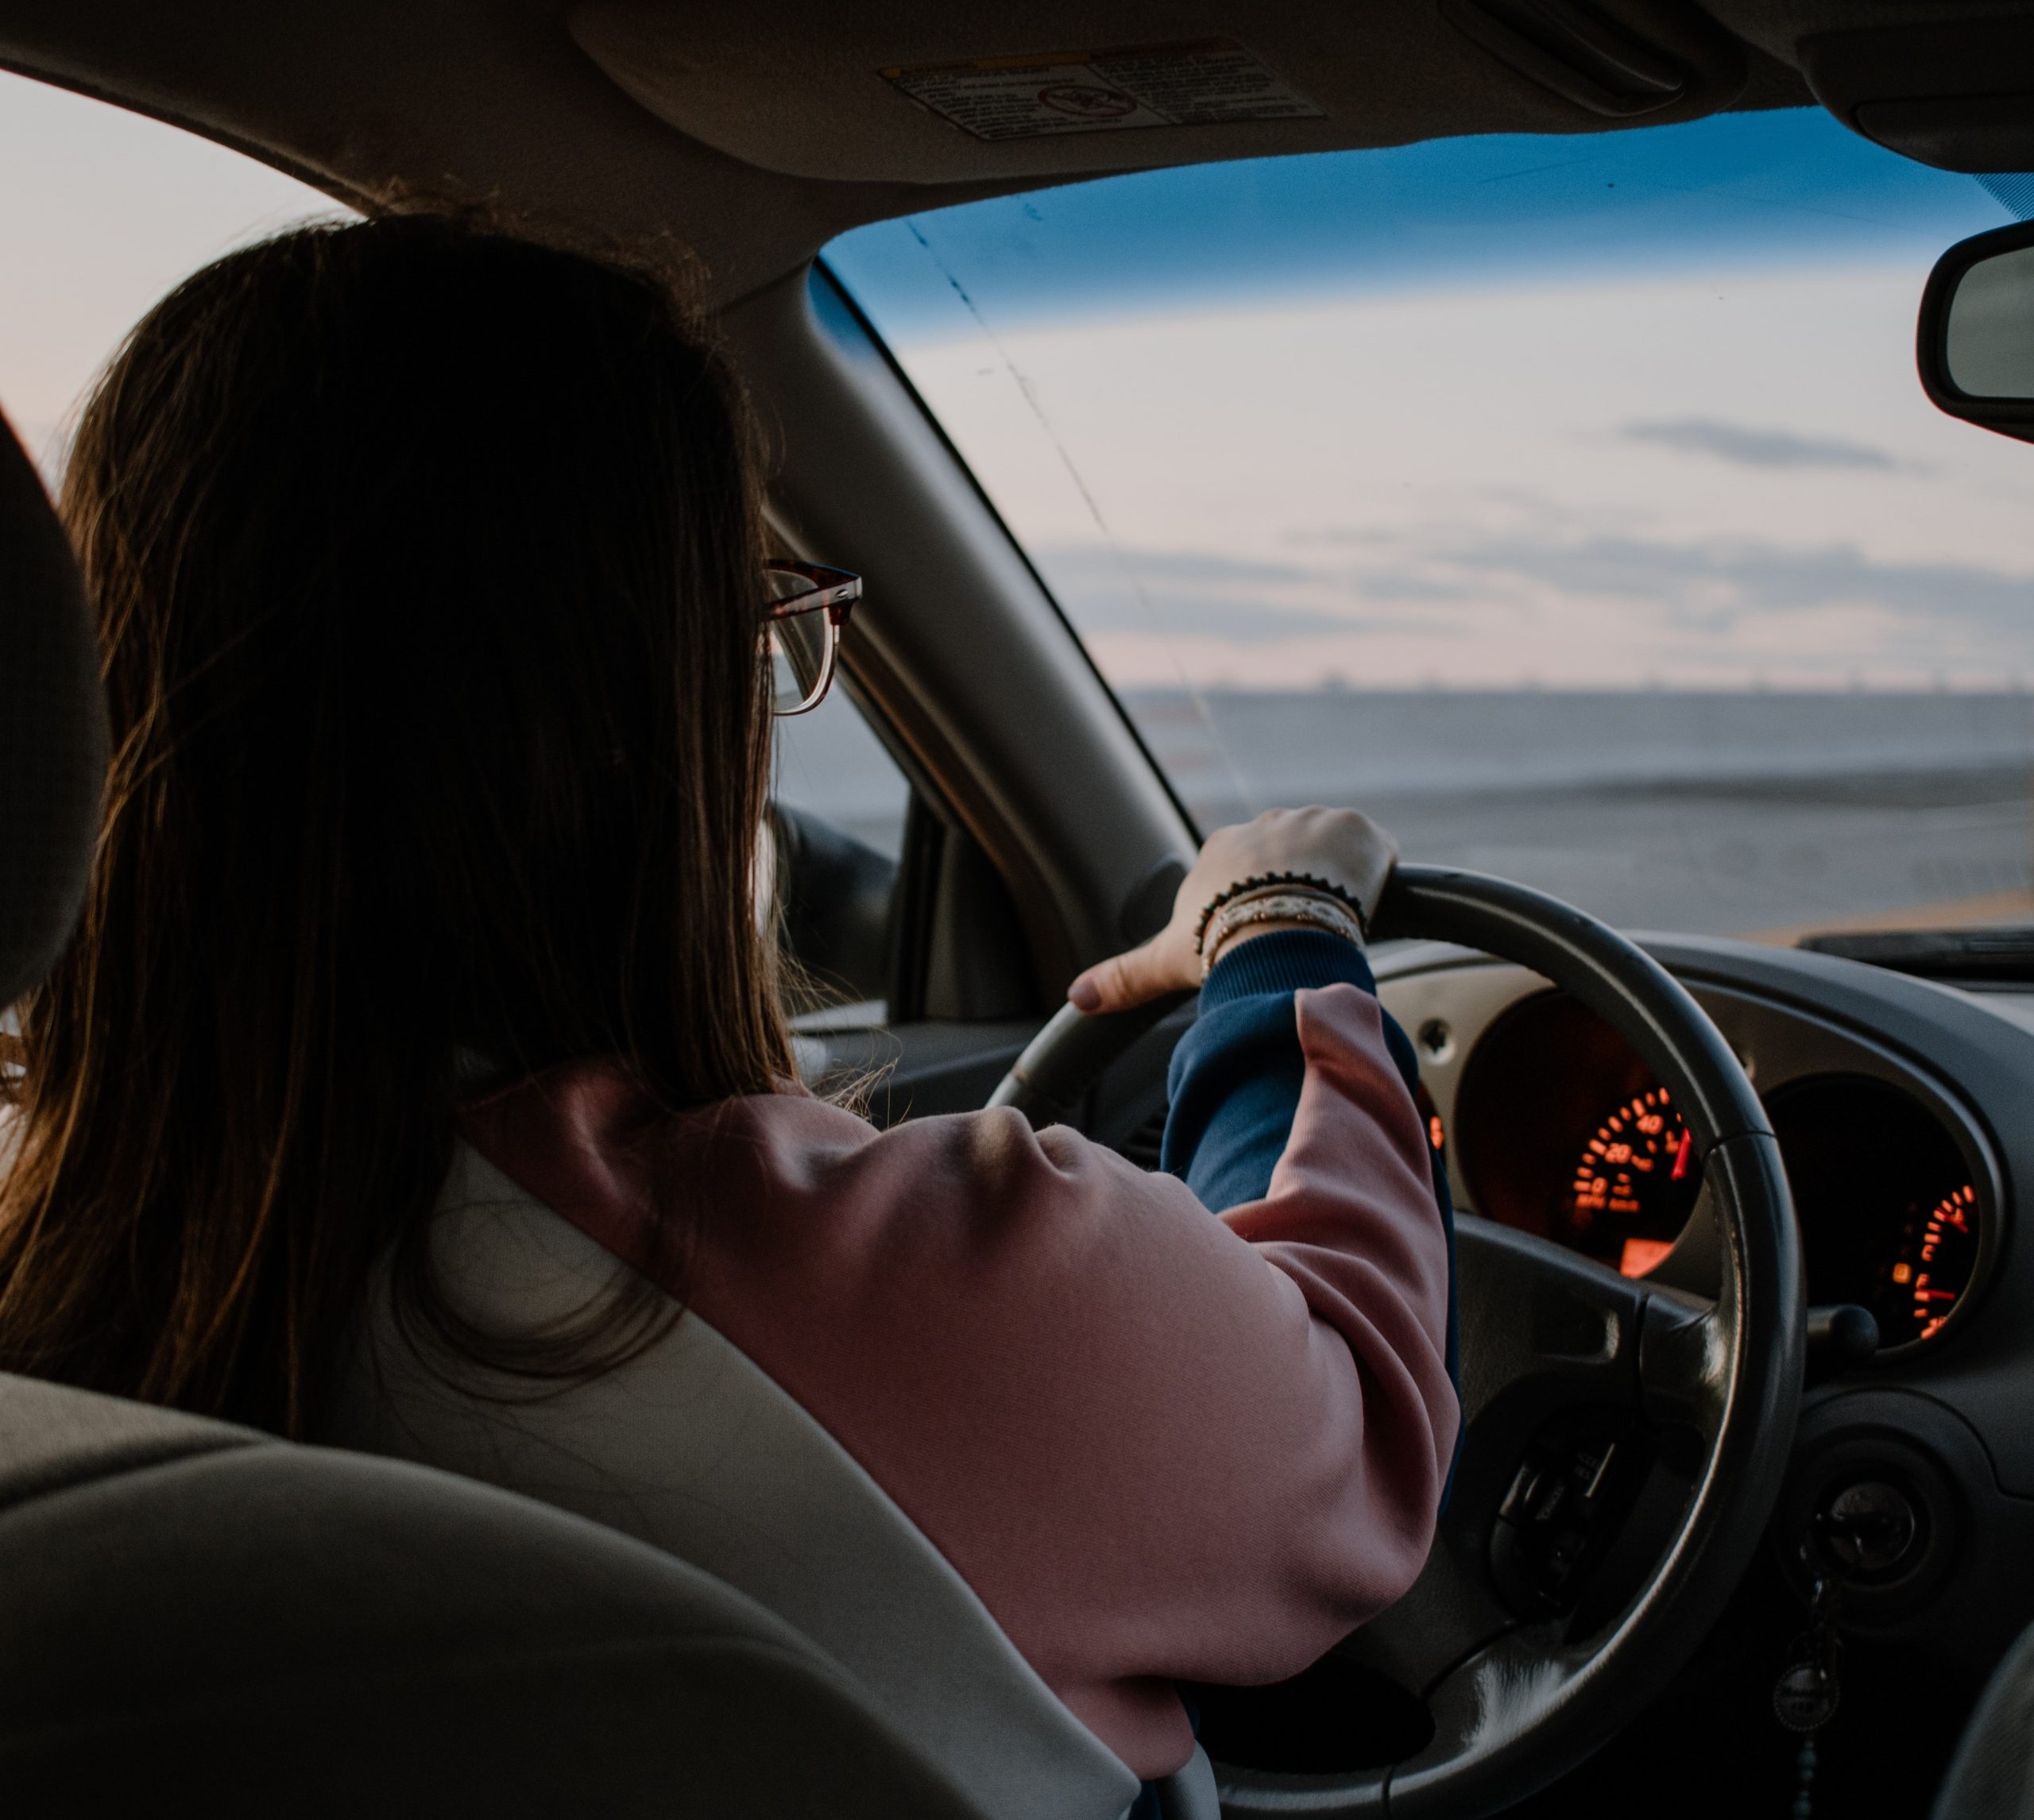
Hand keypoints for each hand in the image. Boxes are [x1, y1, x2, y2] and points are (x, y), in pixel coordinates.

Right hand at [1067, 807, 1397, 1014]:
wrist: (1280, 930)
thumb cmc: (1220, 945)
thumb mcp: (1165, 963)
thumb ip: (1123, 978)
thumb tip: (1075, 997)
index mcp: (1221, 851)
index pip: (1246, 875)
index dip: (1257, 906)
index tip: (1262, 934)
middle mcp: (1265, 825)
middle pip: (1291, 859)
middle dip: (1298, 892)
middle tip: (1299, 934)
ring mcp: (1313, 822)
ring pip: (1332, 853)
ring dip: (1337, 883)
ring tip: (1333, 924)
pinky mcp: (1356, 828)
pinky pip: (1374, 848)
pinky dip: (1375, 874)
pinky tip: (1367, 905)